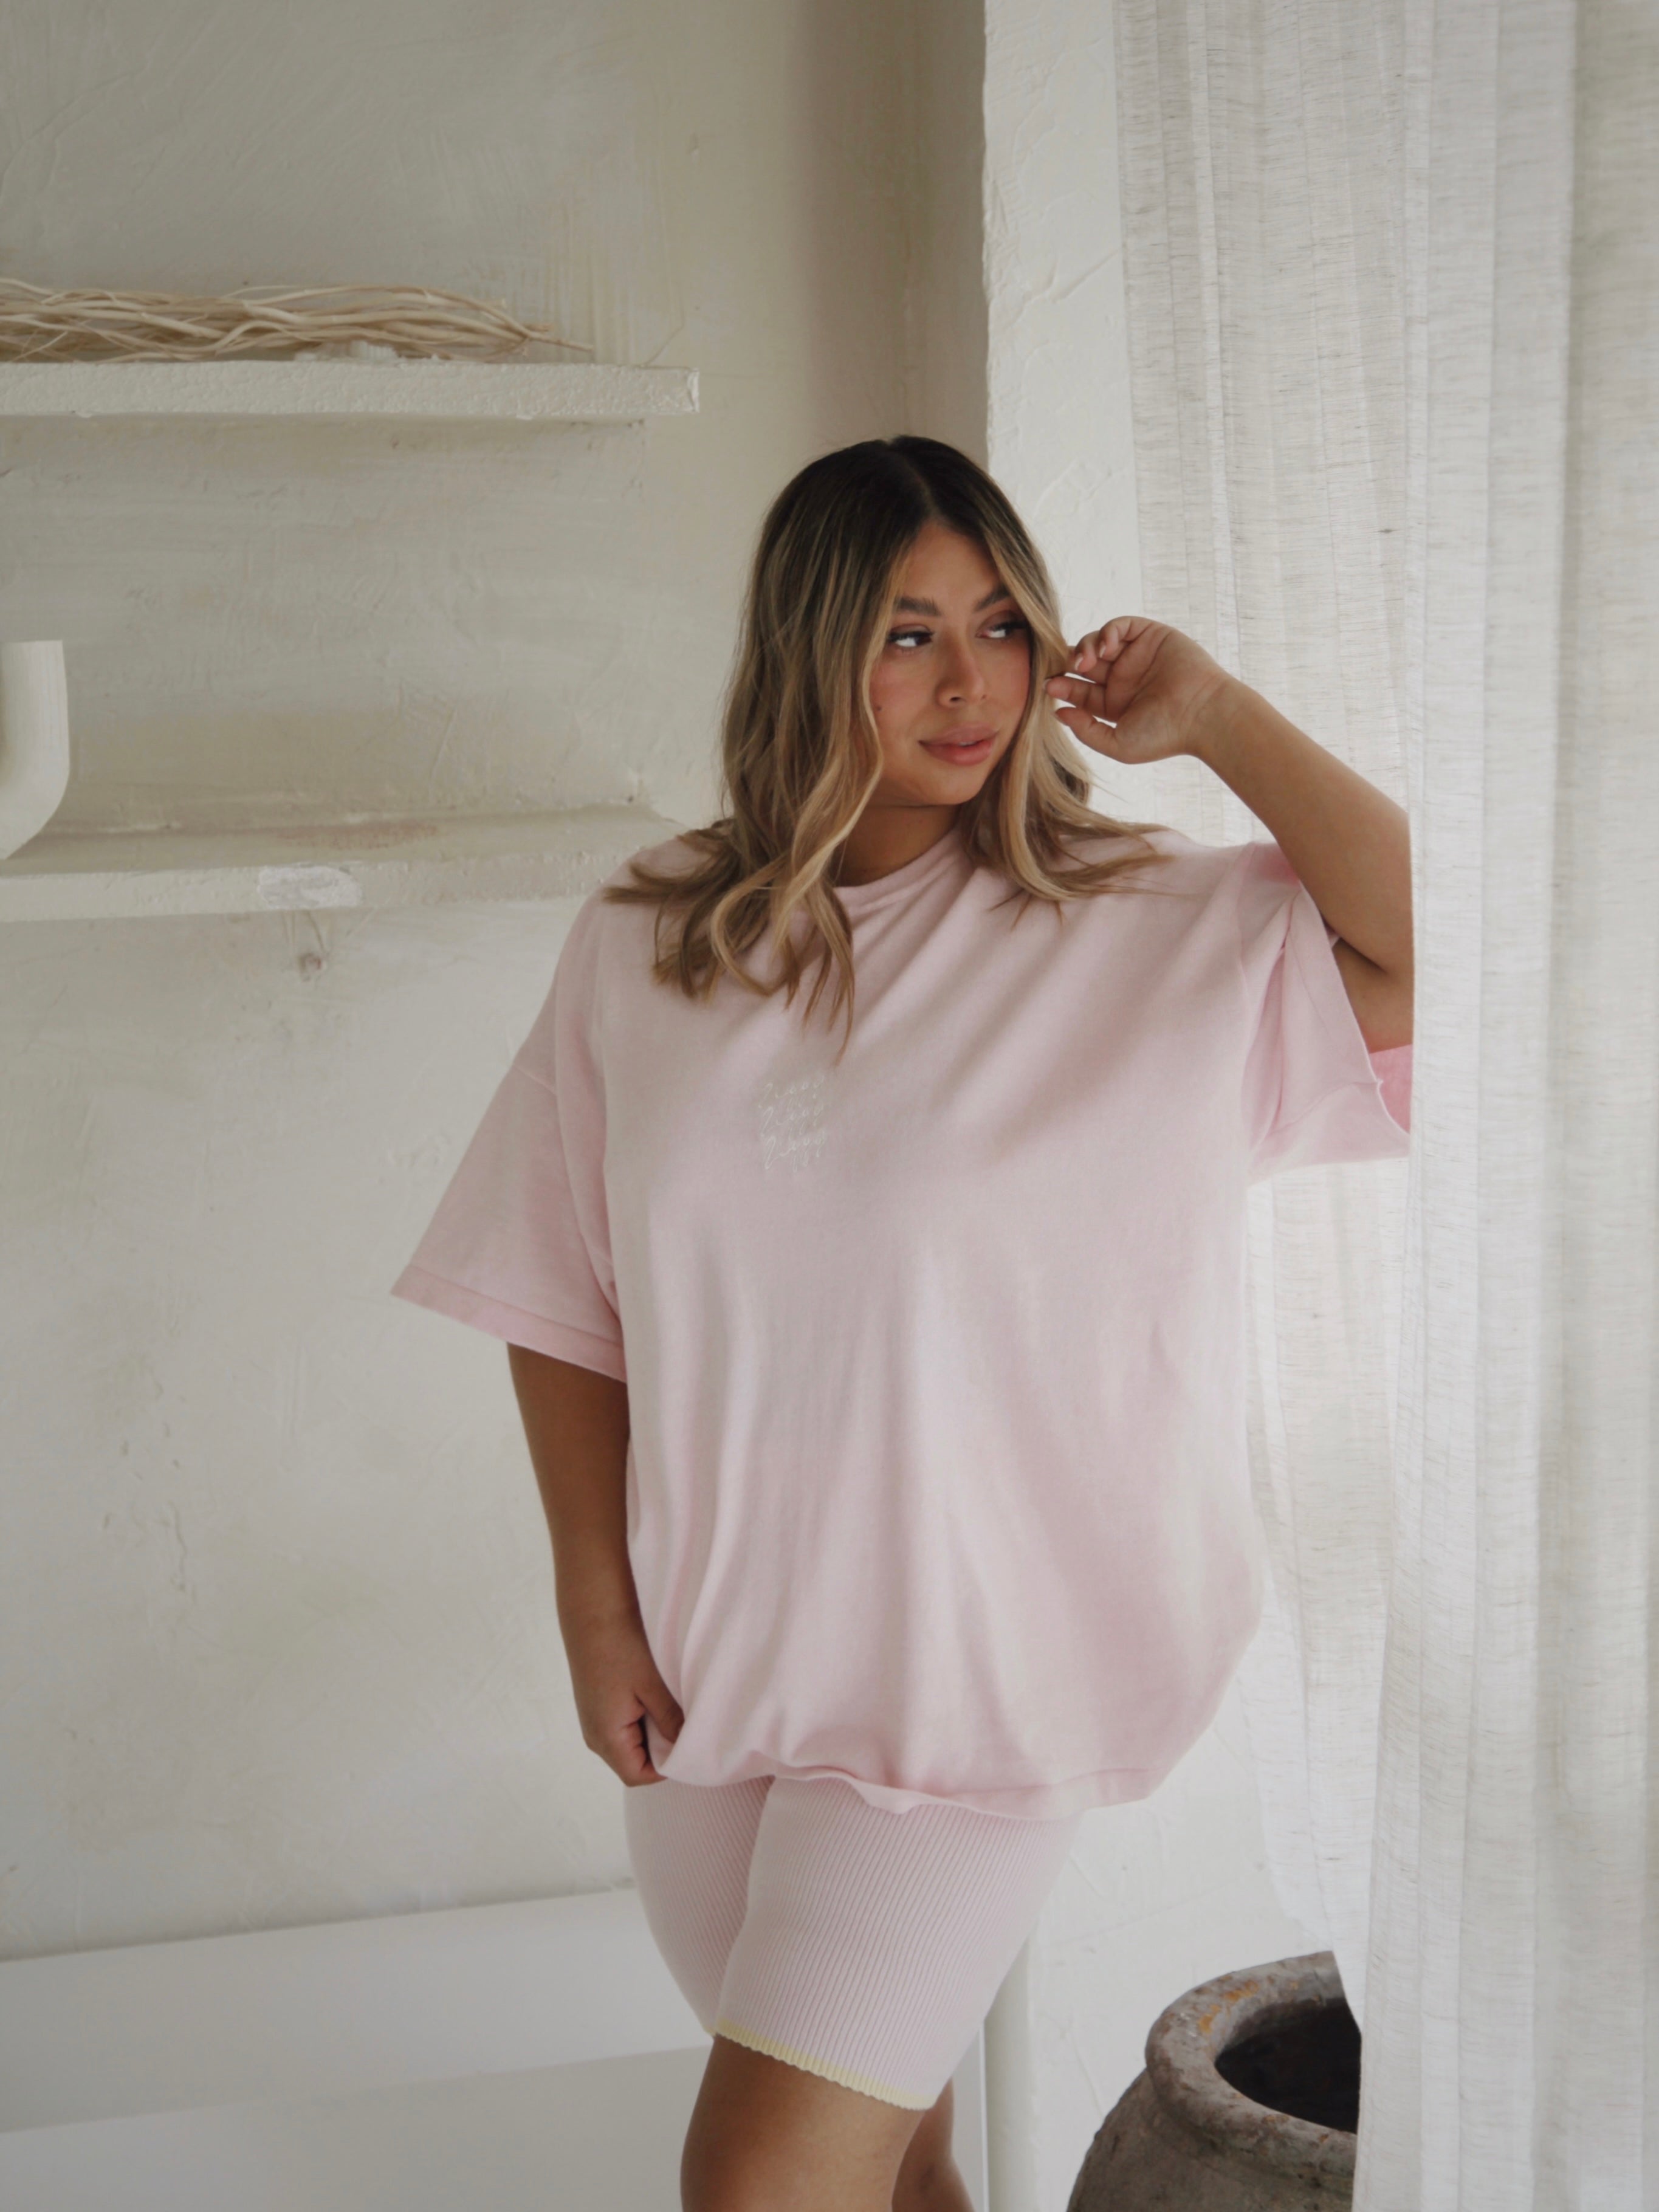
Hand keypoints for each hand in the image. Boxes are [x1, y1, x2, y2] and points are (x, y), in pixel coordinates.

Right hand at [560, 1600, 684, 1786]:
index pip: (639, 1776)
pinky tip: (655, 1694)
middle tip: (685, 1724)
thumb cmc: (620, 1646)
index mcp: (606, 1738)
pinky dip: (642, 1717)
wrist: (590, 1610)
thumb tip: (687, 1748)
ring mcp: (594, 1719)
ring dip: (653, 1731)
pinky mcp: (596, 1704)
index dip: (667, 1768)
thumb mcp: (652, 1685)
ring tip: (671, 1706)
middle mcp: (595, 1735)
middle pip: (634, 1762)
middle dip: (662, 1749)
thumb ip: (670, 1721)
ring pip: (630, 1742)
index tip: (690, 1746)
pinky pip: (622, 1725)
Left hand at [1044, 616, 1238, 765]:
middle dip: (1068, 664)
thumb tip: (1058, 713)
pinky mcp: (1151, 636)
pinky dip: (1107, 632)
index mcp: (1115, 704)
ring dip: (1085, 648)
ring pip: (1098, 642)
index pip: (1080, 691)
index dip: (1063, 687)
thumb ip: (1086, 730)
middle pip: (1085, 663)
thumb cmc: (1164, 735)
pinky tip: (1105, 649)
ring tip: (1084, 662)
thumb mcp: (1117, 743)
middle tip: (1062, 671)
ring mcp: (1137, 655)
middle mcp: (1124, 678)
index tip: (1050, 688)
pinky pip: (1120, 626)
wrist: (1202, 715)